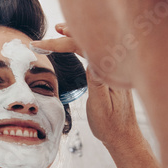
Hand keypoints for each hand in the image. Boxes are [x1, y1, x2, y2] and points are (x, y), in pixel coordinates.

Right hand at [32, 24, 141, 151]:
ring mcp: (117, 68)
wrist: (124, 137)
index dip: (63, 43)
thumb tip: (92, 58)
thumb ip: (97, 82)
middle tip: (54, 30)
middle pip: (93, 40)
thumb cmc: (111, 125)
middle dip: (72, 33)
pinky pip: (98, 52)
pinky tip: (77, 43)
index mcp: (112, 71)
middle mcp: (117, 65)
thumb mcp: (100, 106)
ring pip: (96, 44)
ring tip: (61, 30)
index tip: (43, 45)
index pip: (86, 47)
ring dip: (78, 36)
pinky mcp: (113, 72)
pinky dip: (85, 45)